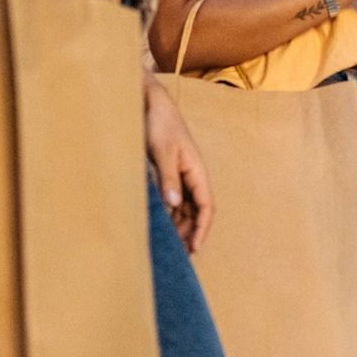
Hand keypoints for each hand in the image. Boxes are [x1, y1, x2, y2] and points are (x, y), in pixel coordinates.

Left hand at [144, 76, 212, 252]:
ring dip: (180, 225)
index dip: (202, 229)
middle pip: (197, 210)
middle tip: (179, 253)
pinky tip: (160, 224)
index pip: (206, 206)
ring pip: (185, 207)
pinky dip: (169, 213)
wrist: (150, 103)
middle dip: (191, 232)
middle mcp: (192, 175)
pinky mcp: (168, 172)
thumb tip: (173, 206)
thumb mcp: (162, 152)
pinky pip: (173, 198)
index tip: (194, 249)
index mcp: (197, 170)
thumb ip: (168, 179)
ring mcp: (180, 174)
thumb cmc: (159, 123)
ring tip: (169, 243)